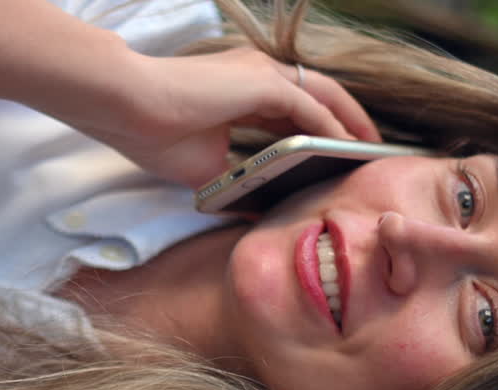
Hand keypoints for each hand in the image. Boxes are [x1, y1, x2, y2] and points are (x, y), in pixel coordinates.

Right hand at [69, 47, 381, 188]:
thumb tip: (255, 208)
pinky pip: (312, 108)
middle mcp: (257, 73)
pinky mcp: (262, 81)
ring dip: (350, 124)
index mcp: (240, 89)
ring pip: (324, 96)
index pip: (292, 108)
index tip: (335, 155)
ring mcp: (261, 73)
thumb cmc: (153, 133)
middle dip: (346, 122)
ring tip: (371, 151)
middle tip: (368, 151)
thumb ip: (235, 180)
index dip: (317, 130)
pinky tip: (350, 151)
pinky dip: (333, 130)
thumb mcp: (203, 168)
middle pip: (318, 96)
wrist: (125, 104)